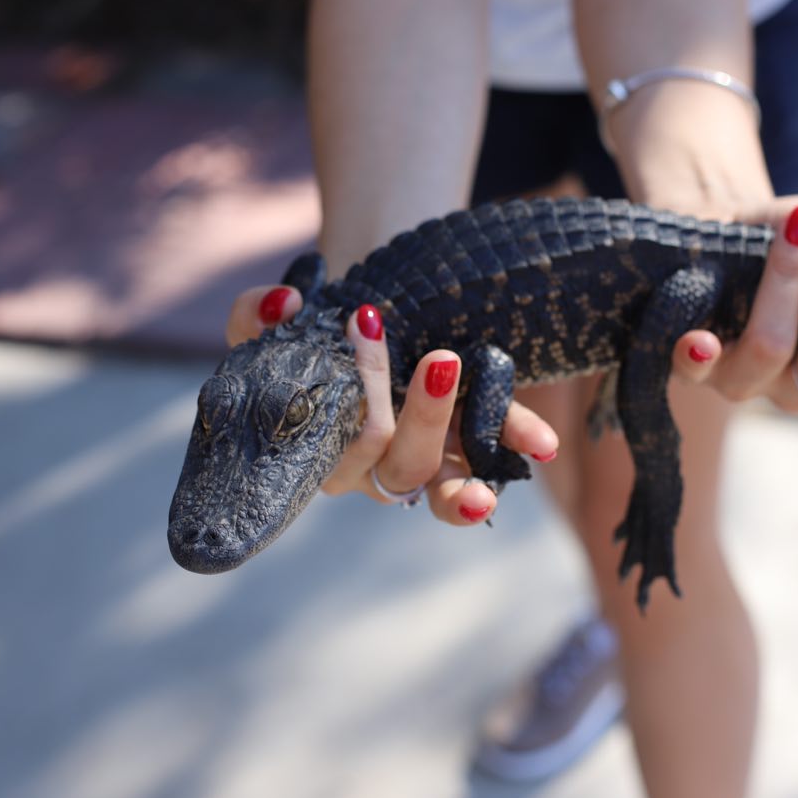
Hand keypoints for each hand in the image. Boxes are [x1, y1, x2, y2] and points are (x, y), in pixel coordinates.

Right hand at [224, 286, 559, 524]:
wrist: (367, 313)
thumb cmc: (316, 331)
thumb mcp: (277, 324)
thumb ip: (255, 317)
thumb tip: (282, 304)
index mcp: (323, 445)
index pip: (339, 444)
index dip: (358, 396)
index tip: (368, 330)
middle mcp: (371, 464)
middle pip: (396, 465)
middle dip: (421, 418)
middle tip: (438, 359)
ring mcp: (422, 460)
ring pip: (437, 487)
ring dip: (460, 488)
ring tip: (481, 493)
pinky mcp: (467, 443)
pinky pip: (492, 456)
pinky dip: (515, 443)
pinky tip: (542, 446)